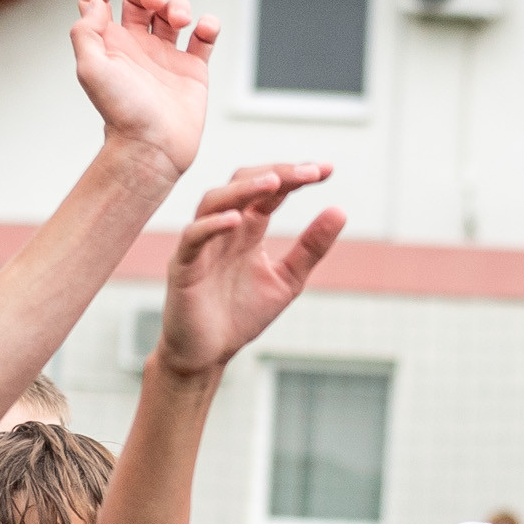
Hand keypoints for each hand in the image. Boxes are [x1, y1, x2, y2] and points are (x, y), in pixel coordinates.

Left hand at [69, 0, 219, 180]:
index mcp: (109, 43)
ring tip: (181, 20)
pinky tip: (204, 29)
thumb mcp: (89, 69)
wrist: (153, 146)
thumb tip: (97, 4)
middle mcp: (136, 46)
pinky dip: (208, 25)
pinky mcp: (192, 70)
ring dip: (178, 4)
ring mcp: (165, 56)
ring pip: (172, 13)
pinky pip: (204, 38)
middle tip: (155, 1)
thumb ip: (86, 31)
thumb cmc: (120, 112)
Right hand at [151, 164, 345, 380]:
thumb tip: (340, 210)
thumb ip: (310, 248)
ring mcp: (201, 245)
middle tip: (309, 172)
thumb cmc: (241, 315)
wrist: (207, 354)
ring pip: (214, 201)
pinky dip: (212, 226)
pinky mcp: (184, 267)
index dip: (295, 176)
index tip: (327, 169)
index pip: (270, 190)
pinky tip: (237, 220)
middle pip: (243, 183)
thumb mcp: (287, 280)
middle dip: (276, 174)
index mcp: (248, 229)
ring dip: (244, 189)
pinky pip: (194, 238)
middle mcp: (223, 229)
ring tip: (274, 183)